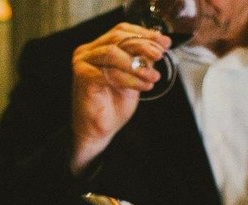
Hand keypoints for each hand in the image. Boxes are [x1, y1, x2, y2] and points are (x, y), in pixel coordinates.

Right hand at [70, 22, 169, 173]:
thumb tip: (159, 45)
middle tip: (159, 56)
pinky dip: (130, 80)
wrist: (99, 131)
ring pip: (113, 53)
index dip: (144, 34)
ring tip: (153, 77)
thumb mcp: (134, 77)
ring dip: (137, 65)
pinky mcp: (83, 77)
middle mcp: (88, 51)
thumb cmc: (114, 105)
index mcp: (99, 47)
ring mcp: (83, 63)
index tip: (164, 42)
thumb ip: (141, 60)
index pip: (122, 31)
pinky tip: (143, 87)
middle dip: (143, 46)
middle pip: (118, 38)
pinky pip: (110, 73)